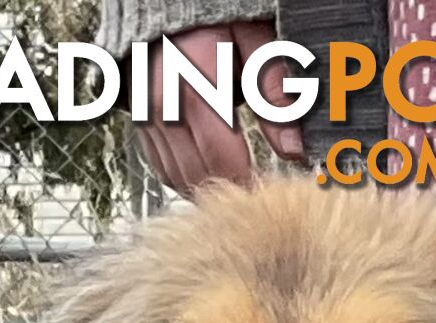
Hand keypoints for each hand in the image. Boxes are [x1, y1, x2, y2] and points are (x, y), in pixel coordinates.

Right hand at [133, 21, 307, 197]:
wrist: (163, 6)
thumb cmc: (218, 22)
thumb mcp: (256, 45)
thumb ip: (276, 94)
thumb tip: (295, 151)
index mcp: (195, 91)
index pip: (225, 161)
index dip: (251, 184)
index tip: (275, 191)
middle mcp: (163, 107)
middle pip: (201, 176)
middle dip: (233, 189)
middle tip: (262, 190)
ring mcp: (146, 116)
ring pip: (178, 178)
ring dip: (210, 187)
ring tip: (240, 180)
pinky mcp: (140, 123)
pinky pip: (162, 168)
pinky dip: (188, 176)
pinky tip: (213, 169)